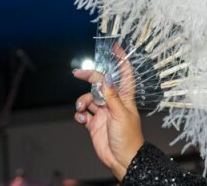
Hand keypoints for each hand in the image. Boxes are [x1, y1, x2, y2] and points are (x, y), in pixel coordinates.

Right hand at [73, 44, 144, 179]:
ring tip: (81, 109)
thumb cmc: (128, 137)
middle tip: (78, 73)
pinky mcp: (94, 124)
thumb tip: (106, 78)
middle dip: (89, 78)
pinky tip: (81, 118)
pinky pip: (83, 114)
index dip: (121, 60)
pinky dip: (79, 114)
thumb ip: (111, 96)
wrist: (122, 159)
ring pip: (88, 98)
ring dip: (82, 101)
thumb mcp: (120, 114)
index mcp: (124, 97)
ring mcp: (103, 112)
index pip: (124, 74)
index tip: (116, 47)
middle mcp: (113, 102)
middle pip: (100, 84)